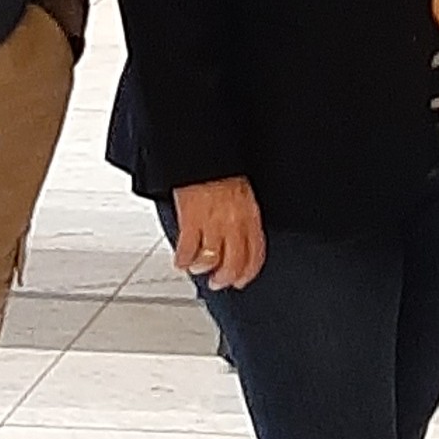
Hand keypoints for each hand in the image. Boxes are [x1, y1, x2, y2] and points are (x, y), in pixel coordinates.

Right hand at [172, 176, 265, 290]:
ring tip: (198, 269)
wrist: (204, 155)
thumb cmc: (222, 172)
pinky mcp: (191, 221)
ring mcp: (213, 224)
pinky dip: (184, 260)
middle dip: (225, 278)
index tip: (241, 280)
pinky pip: (188, 250)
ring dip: (203, 270)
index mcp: (250, 216)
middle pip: (234, 264)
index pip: (255, 254)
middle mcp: (234, 223)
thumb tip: (241, 240)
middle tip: (218, 282)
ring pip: (211, 261)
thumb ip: (245, 219)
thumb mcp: (244, 195)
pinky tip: (182, 260)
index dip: (248, 273)